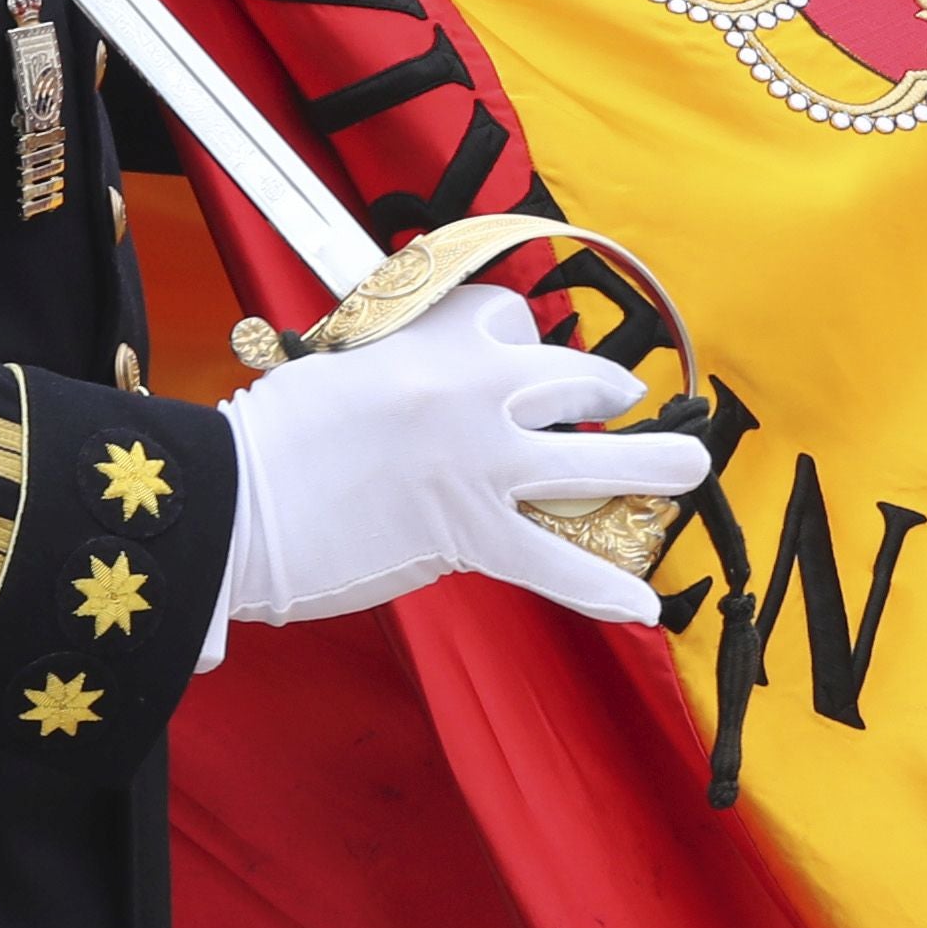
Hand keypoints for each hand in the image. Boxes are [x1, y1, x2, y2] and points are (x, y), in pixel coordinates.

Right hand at [214, 286, 706, 635]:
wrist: (237, 500)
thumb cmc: (272, 438)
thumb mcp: (343, 369)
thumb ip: (400, 372)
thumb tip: (428, 398)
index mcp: (435, 340)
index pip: (509, 322)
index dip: (522, 345)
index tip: (522, 361)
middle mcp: (475, 392)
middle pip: (575, 381)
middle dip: (607, 394)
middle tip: (625, 403)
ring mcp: (483, 464)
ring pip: (595, 464)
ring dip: (654, 467)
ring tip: (690, 469)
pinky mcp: (472, 533)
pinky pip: (556, 563)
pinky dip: (602, 588)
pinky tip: (644, 606)